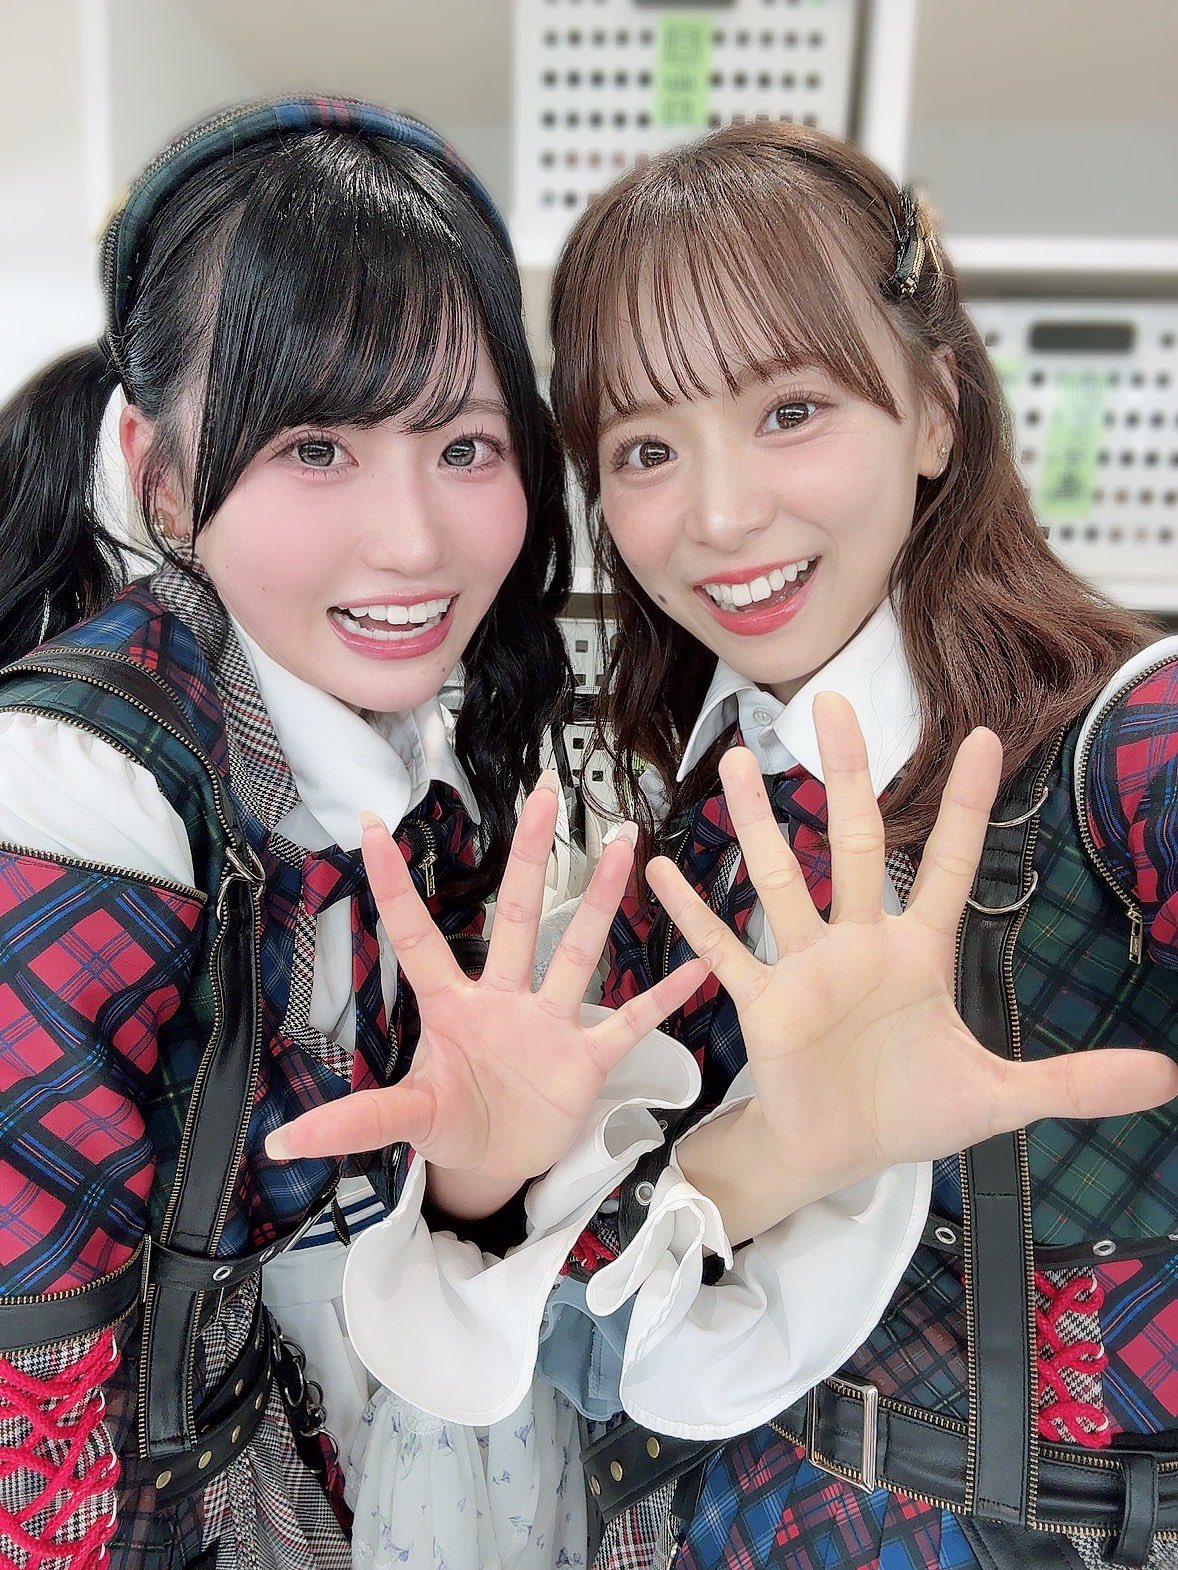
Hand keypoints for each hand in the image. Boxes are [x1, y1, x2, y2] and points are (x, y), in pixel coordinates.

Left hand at [266, 777, 709, 1207]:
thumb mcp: (406, 1119)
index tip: (367, 822)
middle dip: (528, 856)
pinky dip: (661, 999)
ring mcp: (549, 1024)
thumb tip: (283, 1141)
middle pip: (516, 915)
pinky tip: (696, 965)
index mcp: (450, 1006)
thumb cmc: (450, 1126)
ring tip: (624, 846)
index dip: (394, 884)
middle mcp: (502, 999)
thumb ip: (354, 1122)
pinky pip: (629, 1021)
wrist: (497, 1165)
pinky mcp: (587, 1059)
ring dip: (600, 901)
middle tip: (543, 793)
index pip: (416, 935)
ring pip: (577, 950)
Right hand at [663, 694, 1177, 1232]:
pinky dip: (692, 913)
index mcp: (919, 954)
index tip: (988, 739)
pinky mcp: (763, 1003)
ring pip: (780, 880)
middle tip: (829, 705)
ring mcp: (806, 968)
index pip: (950, 866)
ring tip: (738, 761)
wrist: (838, 1155)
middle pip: (853, 844)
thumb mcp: (1001, 1098)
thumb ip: (1075, 1081)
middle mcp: (860, 945)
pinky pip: (723, 951)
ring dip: (757, 823)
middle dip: (844, 776)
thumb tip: (1169, 1079)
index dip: (970, 807)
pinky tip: (658, 867)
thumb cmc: (910, 1113)